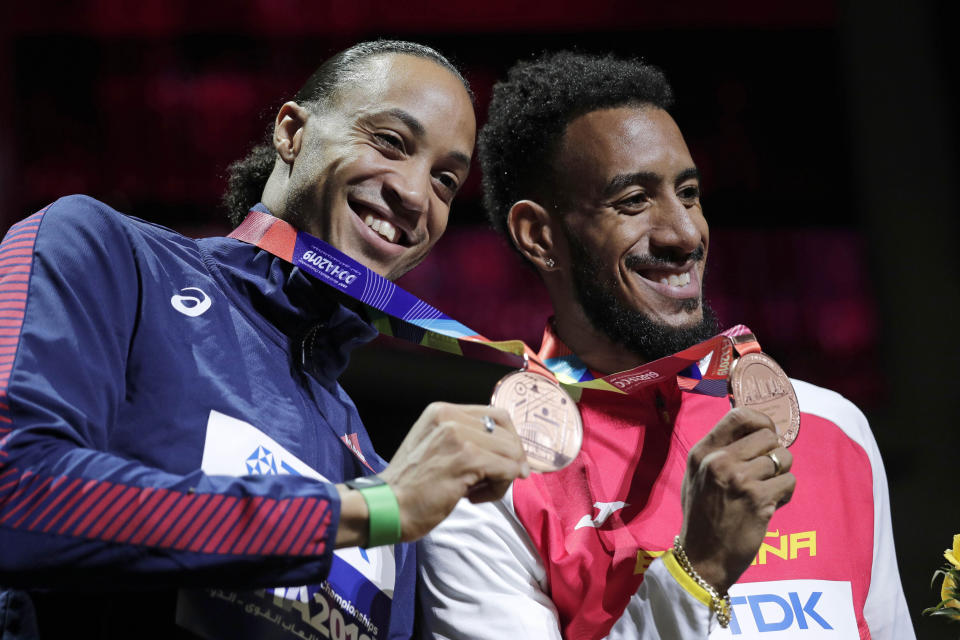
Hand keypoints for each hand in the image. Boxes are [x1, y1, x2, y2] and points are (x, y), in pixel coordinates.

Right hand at [377, 402, 528, 541]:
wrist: (387, 507)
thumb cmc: (410, 486)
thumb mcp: (434, 447)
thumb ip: (466, 440)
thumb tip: (510, 452)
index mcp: (442, 411)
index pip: (496, 416)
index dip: (509, 441)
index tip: (507, 464)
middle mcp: (451, 417)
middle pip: (508, 433)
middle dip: (509, 462)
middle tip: (491, 482)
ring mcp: (459, 436)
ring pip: (511, 453)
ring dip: (502, 478)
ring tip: (476, 491)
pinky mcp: (467, 458)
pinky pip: (507, 470)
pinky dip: (498, 488)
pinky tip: (472, 497)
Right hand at [679, 407, 795, 593]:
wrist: (702, 557)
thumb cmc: (701, 516)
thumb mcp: (696, 476)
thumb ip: (718, 452)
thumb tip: (753, 430)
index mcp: (702, 452)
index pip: (738, 416)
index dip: (761, 420)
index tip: (768, 431)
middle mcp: (719, 461)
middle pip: (767, 436)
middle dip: (774, 452)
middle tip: (768, 471)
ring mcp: (739, 479)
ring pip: (783, 458)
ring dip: (781, 474)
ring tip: (768, 490)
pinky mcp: (759, 499)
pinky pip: (789, 482)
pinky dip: (785, 493)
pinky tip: (771, 504)